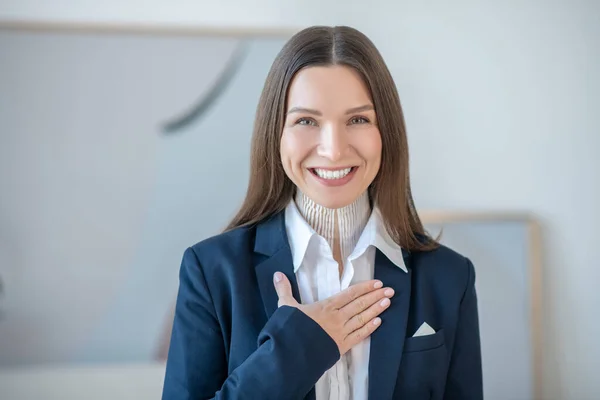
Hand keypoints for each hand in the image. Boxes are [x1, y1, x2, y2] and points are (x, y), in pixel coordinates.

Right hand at [273, 272, 393, 355]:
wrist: (292, 352)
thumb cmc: (290, 328)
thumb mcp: (285, 306)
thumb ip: (284, 290)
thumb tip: (277, 274)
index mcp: (326, 306)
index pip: (349, 294)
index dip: (364, 288)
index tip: (377, 283)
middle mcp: (337, 317)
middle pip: (359, 305)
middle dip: (375, 297)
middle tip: (390, 290)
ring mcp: (341, 332)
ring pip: (362, 318)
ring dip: (376, 310)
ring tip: (388, 302)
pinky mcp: (341, 345)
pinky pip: (358, 335)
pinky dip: (369, 329)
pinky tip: (378, 322)